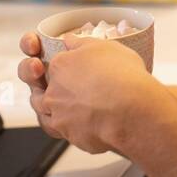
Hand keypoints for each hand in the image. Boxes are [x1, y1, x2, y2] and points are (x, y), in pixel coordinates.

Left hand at [18, 31, 163, 154]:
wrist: (132, 110)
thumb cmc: (122, 78)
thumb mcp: (105, 47)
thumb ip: (82, 43)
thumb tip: (70, 40)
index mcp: (60, 66)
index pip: (55, 65)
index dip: (68, 67)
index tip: (81, 70)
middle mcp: (53, 92)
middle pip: (44, 90)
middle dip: (56, 90)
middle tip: (78, 91)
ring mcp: (59, 116)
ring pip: (48, 114)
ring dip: (61, 111)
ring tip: (81, 109)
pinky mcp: (70, 136)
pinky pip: (65, 133)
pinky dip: (74, 129)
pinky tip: (88, 125)